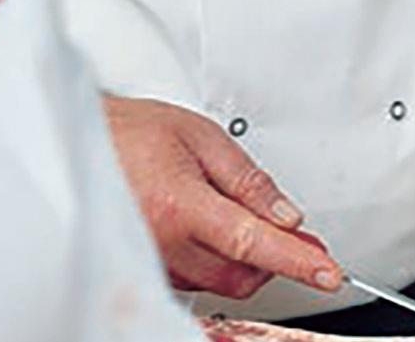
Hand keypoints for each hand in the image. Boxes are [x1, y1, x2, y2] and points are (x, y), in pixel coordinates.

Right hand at [103, 95, 343, 299]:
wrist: (86, 140)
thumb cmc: (134, 131)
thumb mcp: (200, 135)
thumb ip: (247, 179)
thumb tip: (287, 215)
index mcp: (180, 205)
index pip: (252, 242)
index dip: (296, 260)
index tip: (328, 272)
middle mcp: (165, 243)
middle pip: (242, 274)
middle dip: (274, 256)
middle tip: (293, 228)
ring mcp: (155, 262)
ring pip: (222, 281)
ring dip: (245, 257)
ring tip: (237, 211)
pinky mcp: (149, 270)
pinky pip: (197, 279)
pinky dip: (217, 259)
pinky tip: (212, 226)